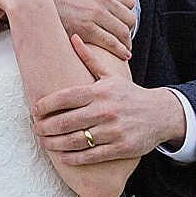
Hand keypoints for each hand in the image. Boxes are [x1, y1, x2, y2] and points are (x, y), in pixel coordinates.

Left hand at [32, 70, 186, 164]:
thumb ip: (89, 58)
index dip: (46, 104)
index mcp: (100, 91)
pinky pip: (92, 155)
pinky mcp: (120, 148)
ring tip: (44, 142)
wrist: (161, 114)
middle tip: (35, 128)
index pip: (66, 97)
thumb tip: (73, 38)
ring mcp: (113, 130)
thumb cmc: (130, 95)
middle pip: (66, 121)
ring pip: (76, 140)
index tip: (34, 109)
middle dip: (46, 127)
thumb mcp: (111, 75)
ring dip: (55, 144)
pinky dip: (74, 158)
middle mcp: (105, 110)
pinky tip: (63, 158)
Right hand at [42, 0, 135, 65]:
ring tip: (123, 47)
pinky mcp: (87, 30)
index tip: (122, 19)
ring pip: (122, 32)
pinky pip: (111, 43)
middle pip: (129, 18)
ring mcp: (95, 15)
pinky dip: (120, 50)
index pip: (129, 2)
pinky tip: (123, 54)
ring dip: (125, 41)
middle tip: (122, 35)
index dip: (126, 12)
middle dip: (127, 27)